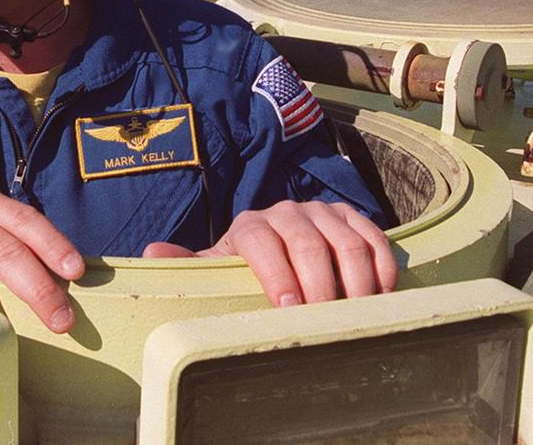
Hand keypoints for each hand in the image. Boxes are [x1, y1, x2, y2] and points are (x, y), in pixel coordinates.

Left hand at [142, 200, 395, 305]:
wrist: (278, 246)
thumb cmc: (246, 268)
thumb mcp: (216, 268)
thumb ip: (189, 264)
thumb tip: (151, 253)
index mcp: (251, 225)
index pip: (260, 241)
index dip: (276, 274)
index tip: (289, 308)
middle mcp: (287, 211)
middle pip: (308, 243)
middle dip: (319, 285)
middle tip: (326, 320)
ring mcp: (322, 212)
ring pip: (346, 242)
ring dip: (356, 281)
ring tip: (356, 316)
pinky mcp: (352, 217)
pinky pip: (374, 237)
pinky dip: (381, 266)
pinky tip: (381, 295)